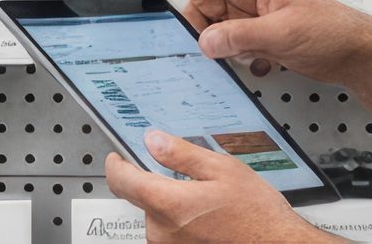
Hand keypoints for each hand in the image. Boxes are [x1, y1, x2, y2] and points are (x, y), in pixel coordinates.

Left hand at [105, 130, 337, 243]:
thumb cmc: (255, 211)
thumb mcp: (221, 168)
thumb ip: (181, 154)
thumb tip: (152, 140)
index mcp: (169, 204)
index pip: (122, 181)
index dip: (116, 163)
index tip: (117, 154)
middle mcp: (162, 231)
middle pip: (139, 196)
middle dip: (153, 179)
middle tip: (182, 170)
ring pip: (155, 213)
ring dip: (169, 200)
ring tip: (204, 194)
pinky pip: (167, 229)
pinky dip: (179, 216)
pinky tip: (205, 211)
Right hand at [132, 0, 371, 83]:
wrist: (355, 51)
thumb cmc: (330, 29)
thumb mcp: (281, 32)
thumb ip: (240, 36)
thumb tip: (205, 40)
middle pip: (202, 5)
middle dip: (201, 29)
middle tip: (208, 49)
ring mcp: (253, 14)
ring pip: (215, 28)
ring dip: (221, 46)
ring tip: (245, 58)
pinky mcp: (258, 35)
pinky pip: (230, 44)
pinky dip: (236, 57)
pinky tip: (259, 64)